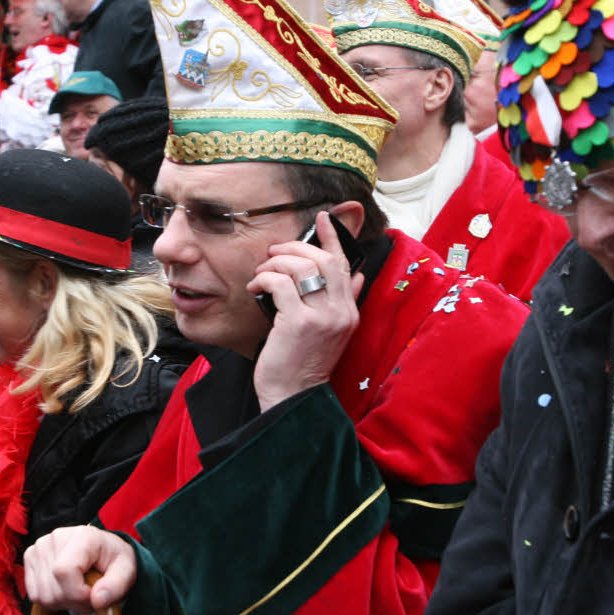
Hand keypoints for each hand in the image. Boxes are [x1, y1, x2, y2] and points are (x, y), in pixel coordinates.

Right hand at [23, 525, 135, 614]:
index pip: (64, 571)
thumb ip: (117, 585)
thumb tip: (97, 600)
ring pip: (42, 596)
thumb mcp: (127, 570)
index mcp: (82, 536)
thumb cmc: (115, 560)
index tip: (94, 594)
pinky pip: (34, 595)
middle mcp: (56, 538)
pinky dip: (52, 600)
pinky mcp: (30, 558)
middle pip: (52, 589)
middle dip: (74, 601)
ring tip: (80, 589)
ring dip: (64, 602)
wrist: (103, 551)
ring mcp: (39, 547)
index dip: (78, 593)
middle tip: (91, 593)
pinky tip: (66, 588)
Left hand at [246, 211, 363, 410]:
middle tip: (275, 251)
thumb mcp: (331, 331)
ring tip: (262, 272)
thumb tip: (357, 276)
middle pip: (324, 259)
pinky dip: (265, 278)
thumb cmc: (303, 363)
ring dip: (275, 263)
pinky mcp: (299, 323)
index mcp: (350, 312)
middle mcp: (341, 312)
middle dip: (296, 247)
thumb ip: (344, 301)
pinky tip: (256, 286)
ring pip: (301, 267)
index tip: (322, 218)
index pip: (346, 264)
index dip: (333, 237)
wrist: (293, 396)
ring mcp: (322, 317)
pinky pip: (281, 284)